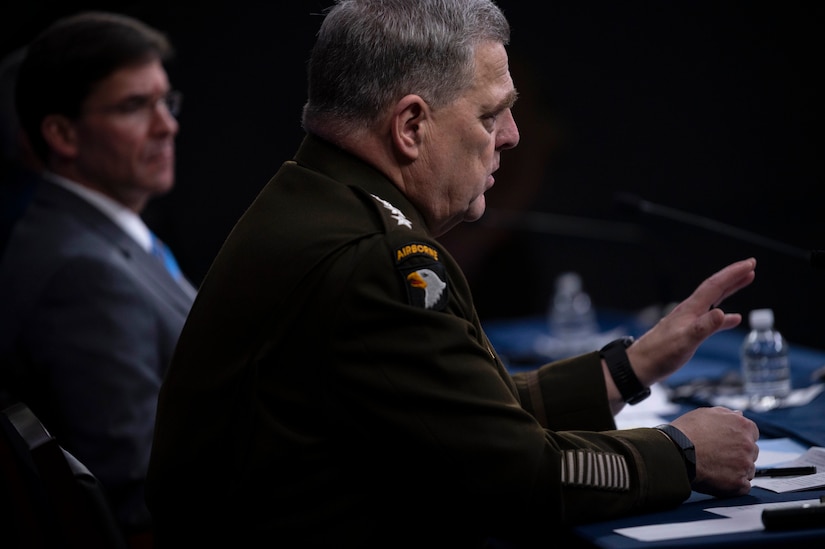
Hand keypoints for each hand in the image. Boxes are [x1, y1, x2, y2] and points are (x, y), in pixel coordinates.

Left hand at [627, 257, 755, 386]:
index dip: (732, 274)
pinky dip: (724, 317)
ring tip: (745, 281)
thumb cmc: (659, 355)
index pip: (714, 286)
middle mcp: (689, 311)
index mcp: (690, 310)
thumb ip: (703, 328)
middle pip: (714, 288)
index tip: (750, 264)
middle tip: (750, 266)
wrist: (640, 366)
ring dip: (730, 289)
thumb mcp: (684, 342)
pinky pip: (711, 319)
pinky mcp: (688, 332)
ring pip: (713, 300)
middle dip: (733, 276)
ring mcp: (688, 320)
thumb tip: (723, 313)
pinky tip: (733, 319)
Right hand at [672, 407, 758, 496]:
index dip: (738, 439)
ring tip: (715, 468)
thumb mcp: (705, 414)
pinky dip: (733, 485)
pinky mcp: (739, 483)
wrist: (675, 452)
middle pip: (751, 453)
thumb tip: (738, 414)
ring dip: (736, 470)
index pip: (751, 434)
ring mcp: (745, 465)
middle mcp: (748, 445)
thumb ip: (726, 414)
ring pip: (748, 470)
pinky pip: (743, 487)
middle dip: (739, 455)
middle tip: (719, 456)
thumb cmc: (686, 432)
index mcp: (743, 426)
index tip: (728, 443)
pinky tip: (718, 479)